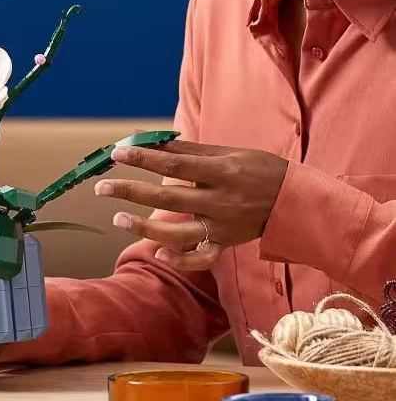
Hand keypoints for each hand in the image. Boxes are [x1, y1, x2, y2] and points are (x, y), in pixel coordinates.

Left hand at [95, 140, 287, 270]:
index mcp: (222, 172)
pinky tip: (157, 254)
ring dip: (144, 227)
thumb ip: (189, 150)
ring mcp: (223, 227)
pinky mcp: (227, 245)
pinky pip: (201, 258)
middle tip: (101, 186)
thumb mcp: (228, 152)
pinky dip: (180, 260)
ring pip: (177, 232)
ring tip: (117, 219)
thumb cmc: (260, 169)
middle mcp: (221, 201)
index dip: (144, 158)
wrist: (298, 202)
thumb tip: (152, 141)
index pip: (174, 163)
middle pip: (168, 196)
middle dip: (131, 191)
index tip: (117, 152)